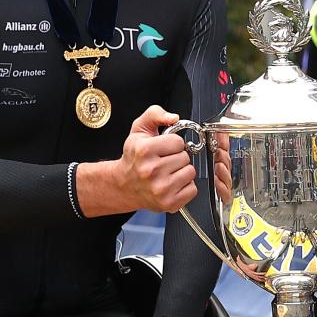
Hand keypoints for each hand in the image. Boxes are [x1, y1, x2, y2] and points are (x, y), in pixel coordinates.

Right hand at [76, 106, 197, 216]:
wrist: (124, 185)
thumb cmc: (134, 158)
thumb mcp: (139, 130)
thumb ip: (155, 114)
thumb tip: (174, 117)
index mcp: (144, 150)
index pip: (178, 142)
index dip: (172, 144)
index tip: (162, 148)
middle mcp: (151, 171)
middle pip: (185, 157)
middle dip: (177, 157)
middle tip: (164, 161)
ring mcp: (160, 189)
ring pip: (190, 172)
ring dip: (182, 171)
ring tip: (167, 172)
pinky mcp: (169, 203)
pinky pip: (192, 189)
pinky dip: (185, 186)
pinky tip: (171, 184)